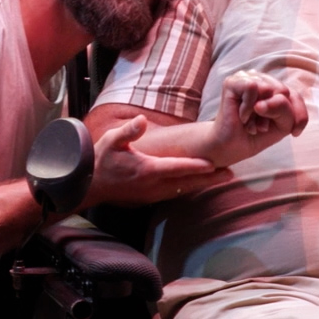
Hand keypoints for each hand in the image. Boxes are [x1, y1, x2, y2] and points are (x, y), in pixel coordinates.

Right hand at [84, 116, 229, 207]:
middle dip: (209, 178)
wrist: (88, 185)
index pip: (177, 168)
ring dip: (203, 184)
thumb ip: (128, 131)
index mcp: (147, 170)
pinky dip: (190, 188)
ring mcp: (152, 194)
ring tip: (222, 177)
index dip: (196, 166)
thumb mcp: (111, 140)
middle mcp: (153, 185)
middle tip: (230, 173)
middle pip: (187, 182)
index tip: (214, 164)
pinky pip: (175, 193)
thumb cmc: (100, 160)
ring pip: (184, 190)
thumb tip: (141, 120)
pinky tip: (200, 183)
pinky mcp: (150, 198)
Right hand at [210, 69, 308, 161]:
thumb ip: (284, 109)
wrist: (231, 147)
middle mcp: (262, 79)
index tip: (294, 133)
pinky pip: (252, 88)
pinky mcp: (232, 81)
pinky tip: (242, 116)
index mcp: (276, 87)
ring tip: (250, 121)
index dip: (299, 115)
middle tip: (260, 126)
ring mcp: (247, 77)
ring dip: (260, 114)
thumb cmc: (256, 134)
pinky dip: (248, 108)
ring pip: (269, 89)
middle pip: (284, 92)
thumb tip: (264, 98)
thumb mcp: (282, 125)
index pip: (296, 95)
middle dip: (275, 116)